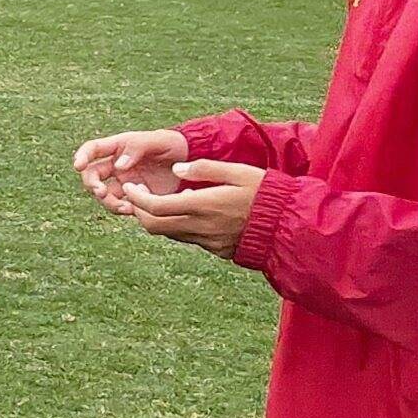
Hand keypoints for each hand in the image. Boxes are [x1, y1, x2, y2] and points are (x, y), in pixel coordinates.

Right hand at [70, 128, 188, 217]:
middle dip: (92, 185)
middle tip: (101, 192)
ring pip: (104, 195)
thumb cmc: (173, 145)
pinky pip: (120, 206)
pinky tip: (133, 210)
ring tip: (124, 207)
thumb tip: (118, 166)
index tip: (78, 166)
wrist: (191, 162)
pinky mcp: (135, 197)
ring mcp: (125, 183)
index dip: (82, 156)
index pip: (92, 149)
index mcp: (118, 147)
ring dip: (107, 202)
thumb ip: (136, 149)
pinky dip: (122, 210)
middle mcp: (117, 166)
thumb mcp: (157, 141)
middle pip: (92, 176)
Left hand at [121, 159, 264, 256]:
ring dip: (156, 219)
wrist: (287, 226)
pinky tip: (181, 211)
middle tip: (136, 194)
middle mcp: (201, 227)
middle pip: (154, 226)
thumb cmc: (264, 193)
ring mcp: (207, 241)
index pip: (156, 207)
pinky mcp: (215, 249)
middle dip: (139, 210)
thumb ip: (205, 169)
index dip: (137, 198)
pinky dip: (175, 226)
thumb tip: (176, 169)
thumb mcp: (238, 171)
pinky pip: (186, 238)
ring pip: (168, 234)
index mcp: (203, 205)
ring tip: (155, 200)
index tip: (130, 186)